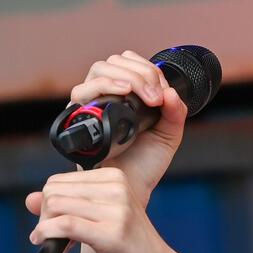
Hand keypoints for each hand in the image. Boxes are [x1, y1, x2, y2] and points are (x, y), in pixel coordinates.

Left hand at [27, 165, 184, 252]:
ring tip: (54, 243)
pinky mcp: (112, 235)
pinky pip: (64, 225)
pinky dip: (47, 234)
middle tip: (52, 236)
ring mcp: (117, 210)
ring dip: (45, 227)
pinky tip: (44, 243)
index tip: (57, 224)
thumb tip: (29, 199)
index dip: (49, 204)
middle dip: (44, 215)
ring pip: (55, 205)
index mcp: (115, 178)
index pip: (58, 181)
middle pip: (53, 191)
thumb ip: (66, 206)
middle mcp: (117, 188)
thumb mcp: (99, 220)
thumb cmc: (132, 251)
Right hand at [61, 50, 189, 198]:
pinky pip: (81, 92)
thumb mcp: (168, 135)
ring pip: (97, 71)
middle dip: (138, 73)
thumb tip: (171, 91)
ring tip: (144, 94)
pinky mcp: (77, 118)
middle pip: (112, 63)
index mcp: (124, 96)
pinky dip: (104, 86)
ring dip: (124, 76)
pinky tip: (123, 93)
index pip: (127, 63)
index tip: (162, 92)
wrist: (129, 190)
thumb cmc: (144, 166)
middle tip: (155, 97)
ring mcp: (89, 106)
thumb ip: (175, 112)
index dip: (146, 69)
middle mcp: (103, 97)